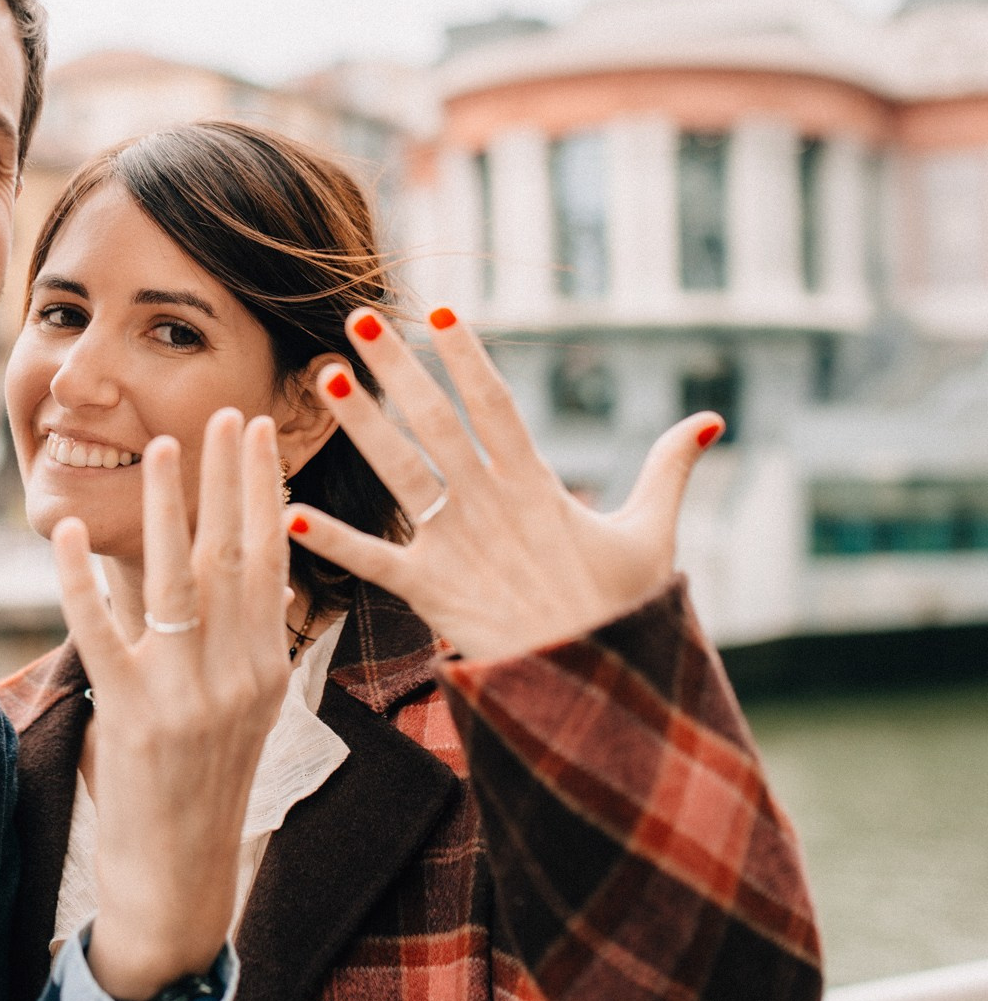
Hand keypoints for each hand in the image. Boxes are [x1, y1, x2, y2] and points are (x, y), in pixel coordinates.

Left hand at [51, 408, 290, 1000]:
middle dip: (229, 478)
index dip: (264, 491)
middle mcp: (237, 674)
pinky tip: (63, 532)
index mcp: (267, 667)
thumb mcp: (238, 708)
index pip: (272, 560)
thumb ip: (232, 637)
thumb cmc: (202, 786)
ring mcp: (186, 695)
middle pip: (235, 556)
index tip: (260, 433)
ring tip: (161, 445)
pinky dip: (81, 579)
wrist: (179, 878)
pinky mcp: (132, 716)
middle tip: (226, 412)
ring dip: (166, 507)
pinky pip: (101, 631)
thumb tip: (227, 563)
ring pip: (176, 579)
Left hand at [286, 307, 720, 660]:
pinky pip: (372, 560)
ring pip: (400, 472)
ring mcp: (456, 545)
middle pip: (436, 421)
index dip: (470, 356)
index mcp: (536, 484)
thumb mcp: (652, 534)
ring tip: (326, 380)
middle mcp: (489, 504)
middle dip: (398, 369)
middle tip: (358, 320)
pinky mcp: (429, 591)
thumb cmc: (621, 612)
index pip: (496, 404)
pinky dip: (330, 540)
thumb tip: (712, 419)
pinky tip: (288, 512)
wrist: (595, 689)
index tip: (442, 311)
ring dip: (362, 426)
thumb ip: (669, 470)